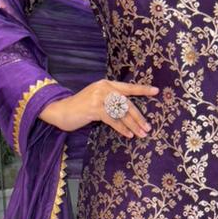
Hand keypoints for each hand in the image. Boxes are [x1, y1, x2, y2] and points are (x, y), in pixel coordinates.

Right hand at [39, 79, 158, 139]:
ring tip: (141, 133)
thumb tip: (129, 110)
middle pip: (126, 103)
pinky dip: (122, 128)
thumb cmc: (81, 107)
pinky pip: (112, 120)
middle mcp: (104, 88)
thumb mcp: (97, 99)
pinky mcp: (94, 108)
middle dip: (138, 117)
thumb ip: (110, 100)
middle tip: (148, 127)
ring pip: (121, 112)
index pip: (128, 87)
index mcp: (106, 84)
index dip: (142, 89)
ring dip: (133, 125)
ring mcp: (99, 97)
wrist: (61, 110)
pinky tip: (128, 134)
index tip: (156, 91)